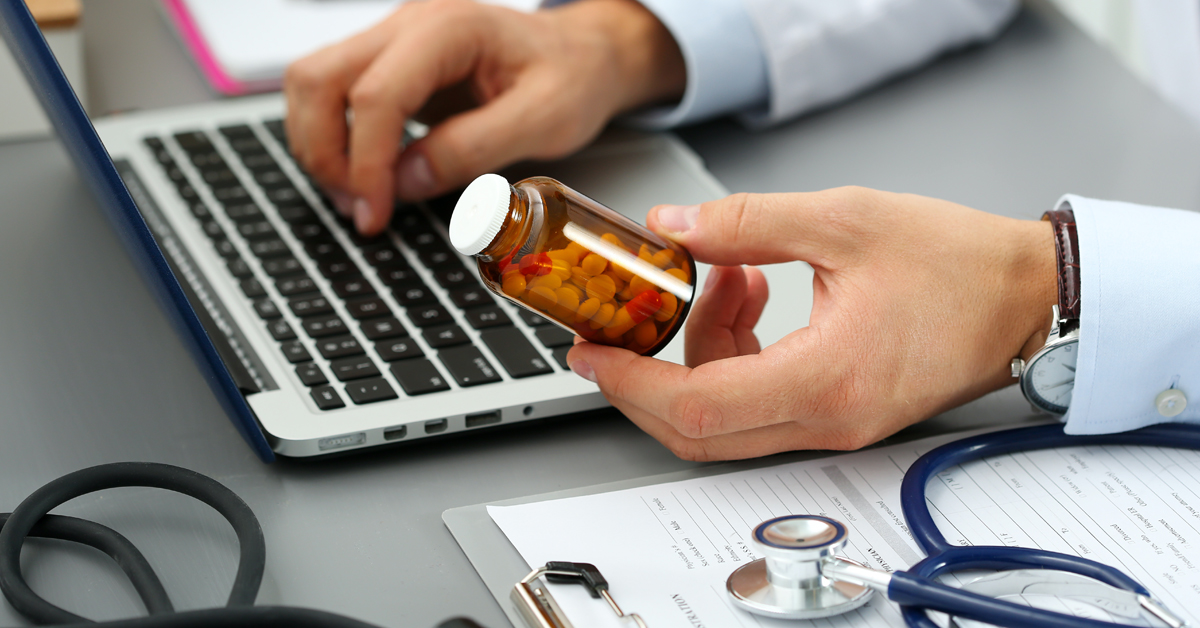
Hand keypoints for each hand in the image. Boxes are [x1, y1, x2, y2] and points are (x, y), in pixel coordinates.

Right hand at [283, 0, 684, 234]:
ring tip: (359, 200)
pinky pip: (334, 97)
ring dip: (320, 147)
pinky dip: (335, 141)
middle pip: (317, 78)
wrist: (582, 56)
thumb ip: (474, 149)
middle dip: (324, 153)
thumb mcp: (544, 121)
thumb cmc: (571, 78)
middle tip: (359, 208)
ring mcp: (392, 41)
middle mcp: (408, 25)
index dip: (365, 163)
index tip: (375, 212)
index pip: (375, 95)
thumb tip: (404, 181)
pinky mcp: (389, 66)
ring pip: (312, 84)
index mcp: (449, 29)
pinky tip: (366, 178)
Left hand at [566, 188, 1057, 459]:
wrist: (1026, 299)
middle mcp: (827, 418)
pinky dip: (736, 355)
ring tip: (731, 274)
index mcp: (826, 379)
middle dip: (650, 376)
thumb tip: (675, 227)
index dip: (631, 385)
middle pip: (699, 429)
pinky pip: (761, 403)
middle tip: (627, 323)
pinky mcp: (840, 413)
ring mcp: (835, 424)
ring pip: (727, 415)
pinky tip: (754, 298)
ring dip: (703, 347)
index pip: (697, 407)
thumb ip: (747, 223)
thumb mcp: (844, 221)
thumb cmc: (960, 266)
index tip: (593, 356)